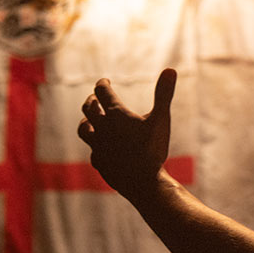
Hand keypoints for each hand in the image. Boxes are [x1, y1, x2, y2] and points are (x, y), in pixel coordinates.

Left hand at [78, 68, 176, 197]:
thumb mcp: (161, 119)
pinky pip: (93, 152)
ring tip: (89, 119)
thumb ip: (164, 94)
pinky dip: (95, 146)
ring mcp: (98, 147)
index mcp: (116, 115)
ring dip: (86, 121)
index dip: (103, 84)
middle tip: (95, 97)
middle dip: (91, 100)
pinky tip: (101, 148)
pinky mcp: (99, 163)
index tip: (105, 81)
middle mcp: (102, 129)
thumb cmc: (152, 149)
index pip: (102, 92)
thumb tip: (170, 69)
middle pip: (88, 109)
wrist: (142, 182)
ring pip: (83, 129)